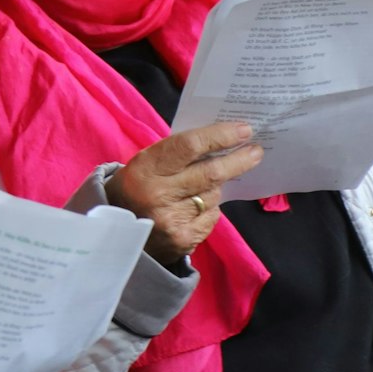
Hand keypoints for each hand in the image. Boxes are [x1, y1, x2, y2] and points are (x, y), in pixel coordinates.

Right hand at [106, 121, 263, 264]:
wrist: (116, 234)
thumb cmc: (136, 188)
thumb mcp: (146, 164)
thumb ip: (178, 153)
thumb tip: (221, 142)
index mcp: (145, 169)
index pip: (190, 146)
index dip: (220, 136)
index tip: (243, 130)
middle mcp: (158, 195)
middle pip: (211, 173)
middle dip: (238, 160)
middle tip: (256, 151)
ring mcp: (171, 220)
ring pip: (213, 195)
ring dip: (215, 188)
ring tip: (200, 187)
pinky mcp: (182, 240)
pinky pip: (211, 217)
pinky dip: (209, 209)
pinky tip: (194, 208)